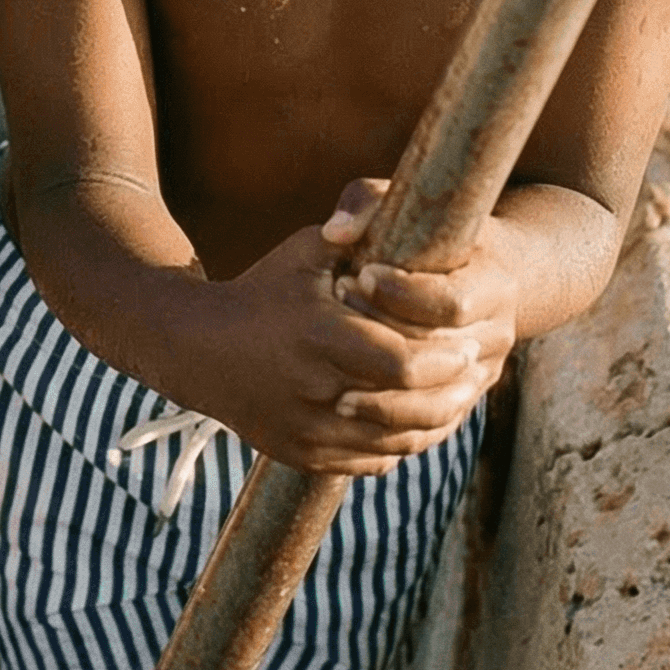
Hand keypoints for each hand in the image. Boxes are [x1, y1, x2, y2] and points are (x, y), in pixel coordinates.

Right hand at [206, 192, 491, 476]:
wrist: (198, 348)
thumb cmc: (263, 290)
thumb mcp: (303, 252)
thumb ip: (355, 231)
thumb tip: (403, 208)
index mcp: (318, 336)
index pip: (404, 363)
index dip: (443, 359)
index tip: (466, 345)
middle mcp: (312, 390)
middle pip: (407, 410)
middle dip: (449, 393)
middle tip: (472, 374)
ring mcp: (306, 430)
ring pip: (394, 443)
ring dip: (433, 423)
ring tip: (454, 397)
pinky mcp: (303, 455)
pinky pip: (371, 461)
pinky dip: (401, 444)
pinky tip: (417, 420)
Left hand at [324, 176, 517, 428]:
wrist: (479, 275)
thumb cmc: (432, 235)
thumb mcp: (406, 203)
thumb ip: (368, 202)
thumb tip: (336, 232)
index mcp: (494, 285)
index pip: (453, 301)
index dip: (404, 294)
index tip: (359, 276)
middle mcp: (498, 334)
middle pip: (442, 356)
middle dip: (385, 344)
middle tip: (336, 332)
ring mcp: (483, 374)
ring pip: (440, 404)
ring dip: (386, 401)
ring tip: (337, 392)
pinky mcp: (464, 402)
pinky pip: (433, 429)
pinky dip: (392, 429)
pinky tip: (350, 417)